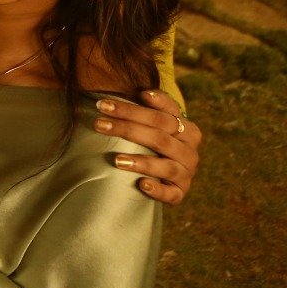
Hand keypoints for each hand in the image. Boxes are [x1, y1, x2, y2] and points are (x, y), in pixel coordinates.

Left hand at [93, 88, 202, 204]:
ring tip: (116, 160)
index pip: (161, 115)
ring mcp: (186, 173)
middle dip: (127, 129)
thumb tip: (144, 93)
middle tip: (98, 124)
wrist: (169, 173)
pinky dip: (157, 189)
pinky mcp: (179, 192)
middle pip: (159, 137)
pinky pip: (171, 194)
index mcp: (187, 129)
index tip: (105, 104)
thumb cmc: (157, 140)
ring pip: (166, 166)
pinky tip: (141, 184)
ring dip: (141, 162)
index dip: (132, 110)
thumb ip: (151, 108)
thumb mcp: (156, 122)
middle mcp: (190, 151)